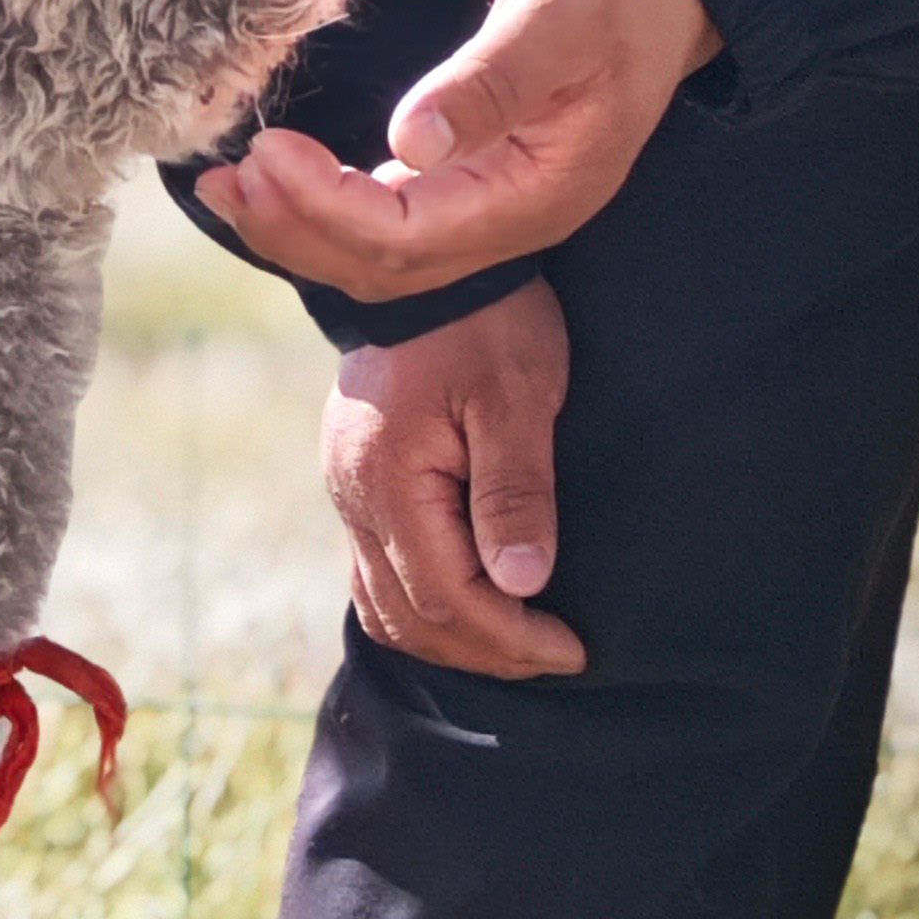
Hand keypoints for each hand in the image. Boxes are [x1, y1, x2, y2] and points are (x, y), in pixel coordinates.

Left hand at [200, 0, 719, 300]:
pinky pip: (390, 223)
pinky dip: (326, 209)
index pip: (409, 234)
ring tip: (231, 186)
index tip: (267, 153)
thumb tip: (411, 143)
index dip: (326, 206)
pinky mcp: (476, 180)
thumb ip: (490, 81)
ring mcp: (497, 207)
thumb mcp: (555, 13)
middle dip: (297, 230)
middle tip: (225, 179)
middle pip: (386, 265)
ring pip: (382, 254)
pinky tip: (281, 178)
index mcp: (540, 193)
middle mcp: (516, 219)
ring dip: (301, 228)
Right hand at [323, 275, 582, 678]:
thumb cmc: (485, 323)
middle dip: (487, 651)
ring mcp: (345, 490)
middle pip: (411, 616)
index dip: (513, 638)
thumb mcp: (518, 398)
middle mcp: (352, 496)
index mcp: (390, 481)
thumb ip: (515, 492)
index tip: (572, 650)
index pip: (447, 599)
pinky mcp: (353, 480)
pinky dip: (423, 605)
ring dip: (452, 638)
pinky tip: (473, 602)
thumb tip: (522, 584)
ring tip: (519, 641)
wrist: (427, 263)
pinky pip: (376, 572)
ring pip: (384, 605)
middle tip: (556, 656)